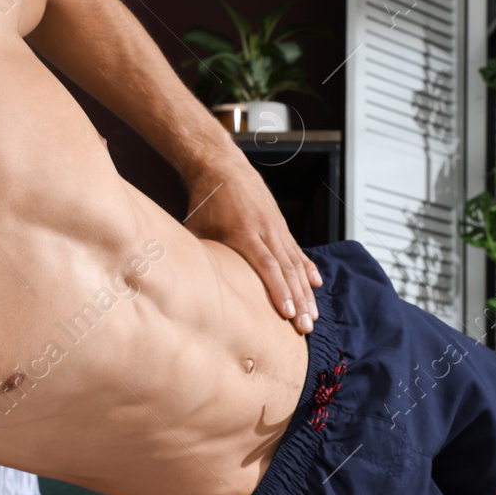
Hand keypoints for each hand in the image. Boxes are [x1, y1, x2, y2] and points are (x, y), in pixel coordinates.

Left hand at [184, 164, 321, 332]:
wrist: (222, 166)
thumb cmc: (206, 201)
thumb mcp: (196, 228)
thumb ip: (197, 255)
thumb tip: (180, 283)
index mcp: (244, 233)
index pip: (267, 267)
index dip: (278, 291)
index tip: (287, 313)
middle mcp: (266, 231)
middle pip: (287, 271)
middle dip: (298, 301)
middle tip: (306, 328)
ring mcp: (276, 228)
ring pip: (296, 264)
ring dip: (305, 292)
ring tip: (313, 316)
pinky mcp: (281, 226)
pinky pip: (297, 251)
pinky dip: (307, 269)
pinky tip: (315, 284)